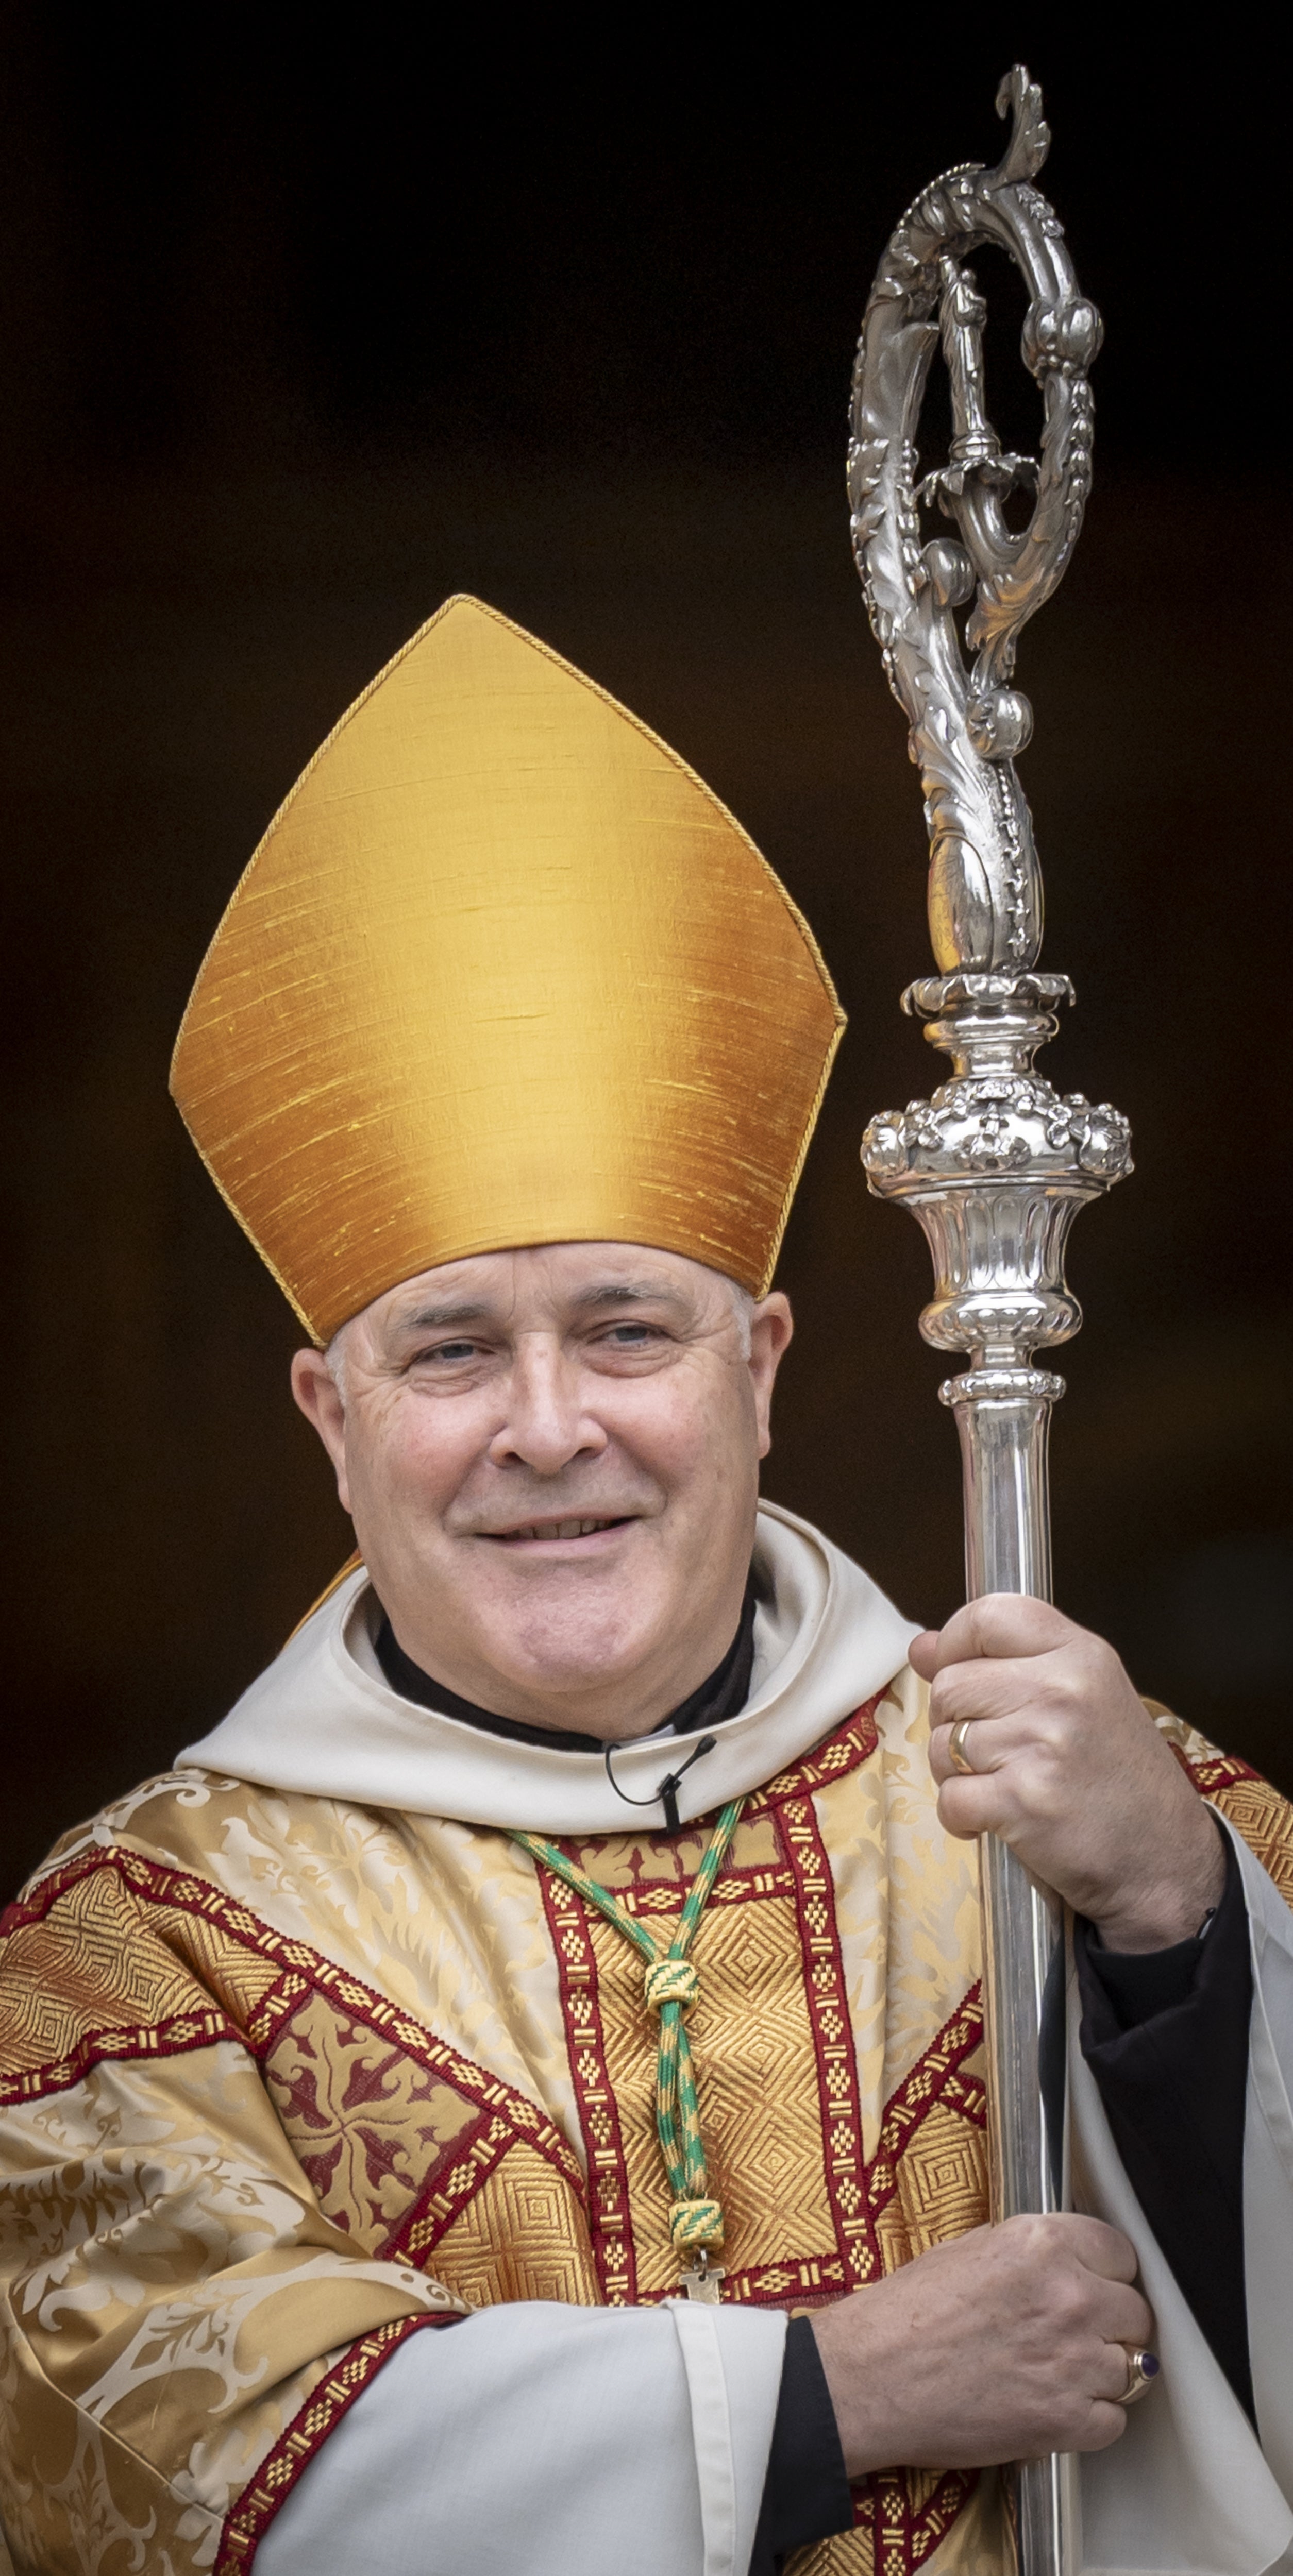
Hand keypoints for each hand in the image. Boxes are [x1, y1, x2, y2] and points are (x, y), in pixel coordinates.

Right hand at [811, 2214, 1152, 2473]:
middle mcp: (1068, 2296)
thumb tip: (1072, 2264)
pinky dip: (1090, 2420)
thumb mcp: (971, 2249)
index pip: (1121, 2253)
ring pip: (1132, 2368)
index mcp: (1043, 2243)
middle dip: (1111, 2323)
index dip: (1107, 2273)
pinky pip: (1114, 2421)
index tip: (1097, 2286)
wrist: (869, 2378)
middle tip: (1074, 2335)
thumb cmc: (905, 2314)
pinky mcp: (1067, 2421)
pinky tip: (1053, 2406)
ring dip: (1102, 2373)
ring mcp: (1073, 2361)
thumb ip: (1034, 2252)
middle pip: (1135, 2311)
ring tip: (1056, 2373)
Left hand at [914, 1597, 1224, 1950]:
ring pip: (944, 1743)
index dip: (955, 1642)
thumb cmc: (1122, 1781)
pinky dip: (961, 1818)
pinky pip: (950, 1798)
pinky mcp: (1023, 1801)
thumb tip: (922, 1648)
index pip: (989, 1616)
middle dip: (954, 1722)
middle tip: (991, 1752)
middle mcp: (1062, 1690)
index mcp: (1082, 1655)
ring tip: (1002, 1786)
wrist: (1167, 1861)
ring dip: (957, 1773)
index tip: (952, 1669)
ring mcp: (1041, 1745)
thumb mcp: (1086, 1699)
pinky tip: (996, 1819)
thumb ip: (1008, 1664)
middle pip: (952, 1684)